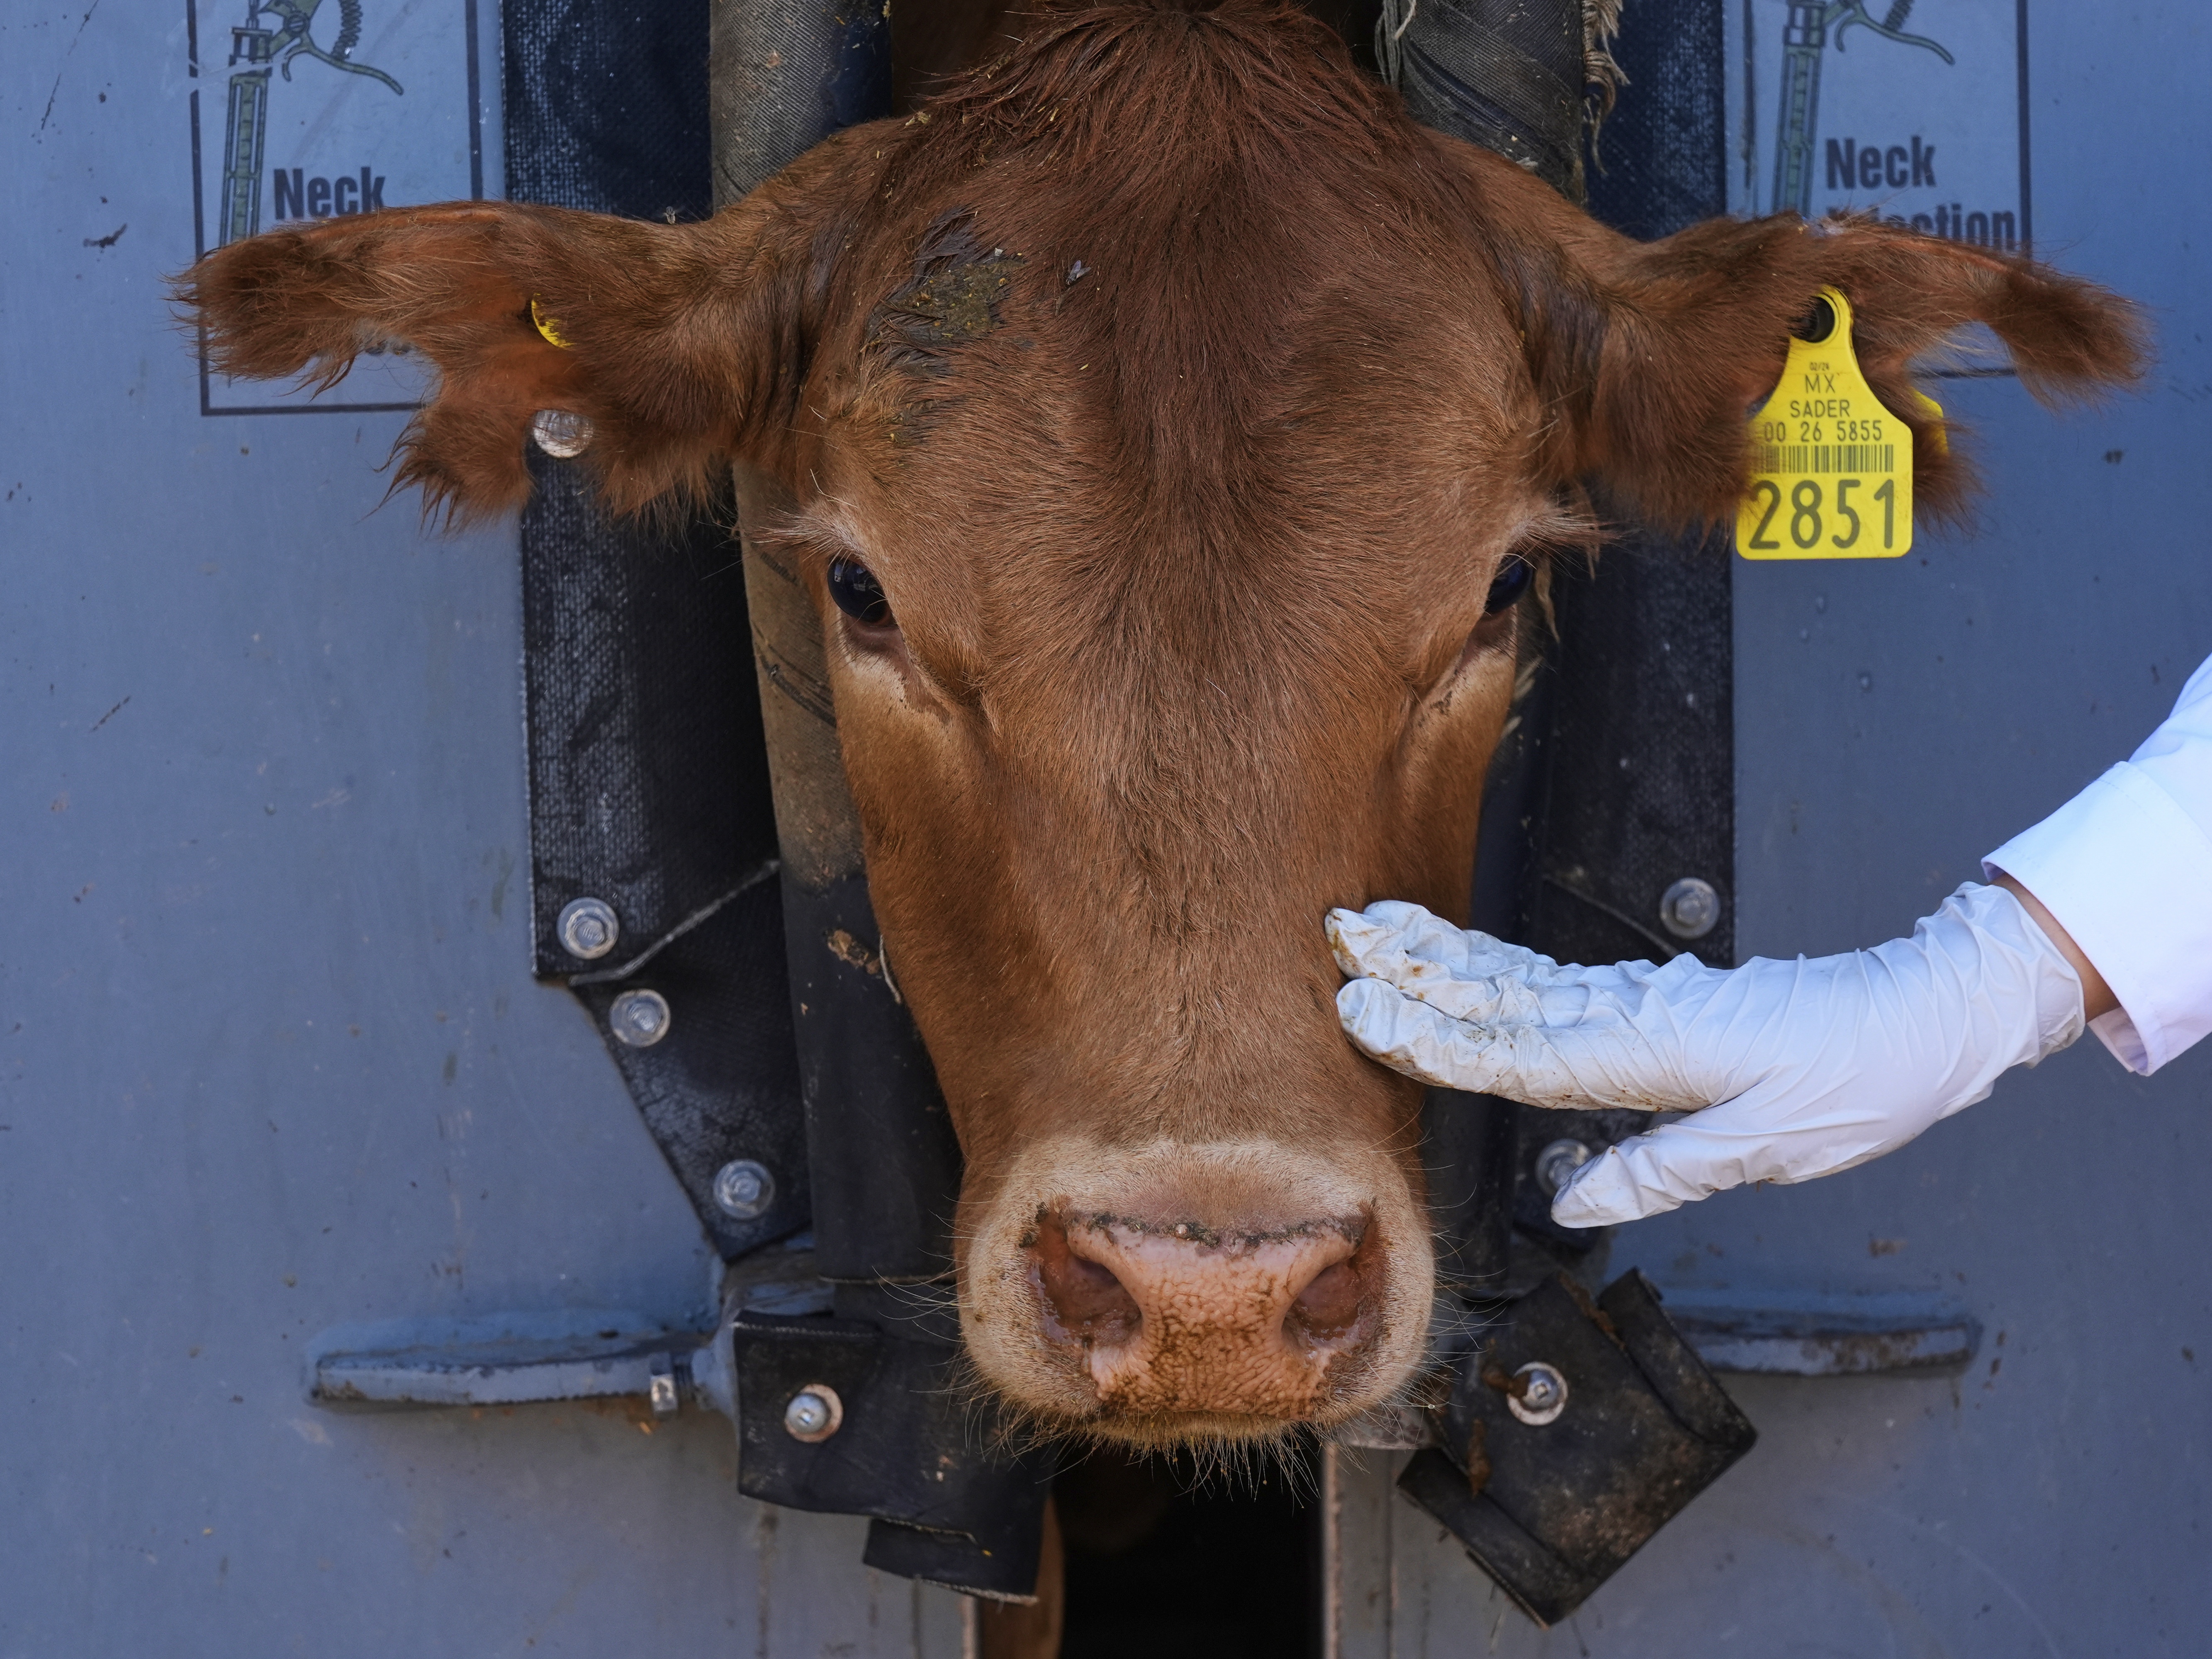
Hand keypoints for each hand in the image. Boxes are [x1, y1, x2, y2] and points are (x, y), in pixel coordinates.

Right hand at [1326, 885, 2085, 1225]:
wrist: (1920, 1019)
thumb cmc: (1857, 1084)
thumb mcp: (1770, 1146)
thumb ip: (1664, 1171)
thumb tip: (1575, 1199)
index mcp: (1651, 1053)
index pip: (1517, 1051)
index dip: (1435, 1037)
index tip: (1364, 1014)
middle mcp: (1632, 1016)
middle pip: (1498, 994)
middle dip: (1413, 967)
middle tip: (1339, 935)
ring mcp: (1639, 1001)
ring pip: (1517, 977)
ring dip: (1440, 954)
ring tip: (1376, 928)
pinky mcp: (1652, 1001)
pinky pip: (1554, 980)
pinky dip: (1496, 964)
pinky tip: (1464, 957)